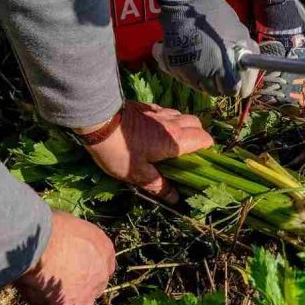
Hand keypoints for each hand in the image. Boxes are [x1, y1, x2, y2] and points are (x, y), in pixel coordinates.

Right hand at [14, 211, 115, 304]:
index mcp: (106, 251)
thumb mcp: (71, 223)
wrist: (38, 245)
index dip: (87, 270)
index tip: (72, 270)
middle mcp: (101, 276)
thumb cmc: (50, 227)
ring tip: (49, 299)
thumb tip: (66, 240)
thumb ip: (76, 238)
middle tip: (59, 286)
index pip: (103, 266)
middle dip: (79, 290)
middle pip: (93, 289)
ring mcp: (86, 296)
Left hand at [84, 101, 213, 202]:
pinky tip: (154, 129)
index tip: (200, 160)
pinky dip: (167, 119)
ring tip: (171, 140)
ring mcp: (158, 112)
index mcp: (175, 140)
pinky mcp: (145, 106)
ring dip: (182, 125)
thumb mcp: (138, 174)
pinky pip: (164, 110)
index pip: (204, 139)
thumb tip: (175, 198)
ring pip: (181, 114)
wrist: (97, 121)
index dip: (207, 149)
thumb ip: (159, 185)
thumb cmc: (118, 150)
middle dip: (197, 135)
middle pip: (196, 123)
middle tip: (186, 151)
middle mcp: (172, 123)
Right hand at [152, 0, 260, 96]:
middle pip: (215, 91)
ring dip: (204, 78)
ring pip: (198, 86)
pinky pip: (183, 77)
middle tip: (222, 67)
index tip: (236, 76)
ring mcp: (185, 72)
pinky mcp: (171, 66)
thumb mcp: (240, 34)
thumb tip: (249, 67)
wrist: (188, 3)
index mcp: (222, 70)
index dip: (237, 84)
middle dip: (220, 82)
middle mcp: (202, 76)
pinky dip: (189, 71)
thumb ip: (248, 54)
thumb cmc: (218, 17)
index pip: (232, 91)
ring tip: (206, 59)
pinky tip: (193, 56)